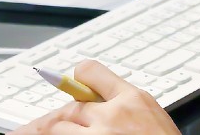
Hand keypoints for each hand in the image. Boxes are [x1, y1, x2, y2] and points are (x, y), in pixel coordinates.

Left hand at [10, 61, 180, 134]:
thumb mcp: (153, 118)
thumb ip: (126, 107)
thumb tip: (100, 104)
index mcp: (132, 100)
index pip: (90, 72)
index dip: (79, 79)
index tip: (72, 83)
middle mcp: (112, 116)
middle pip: (69, 107)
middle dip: (60, 119)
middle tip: (46, 126)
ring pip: (57, 128)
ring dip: (57, 133)